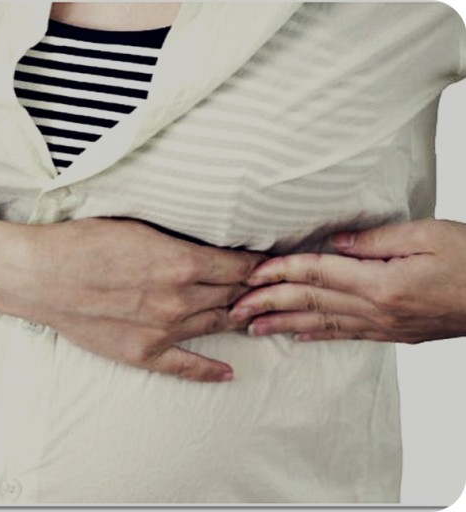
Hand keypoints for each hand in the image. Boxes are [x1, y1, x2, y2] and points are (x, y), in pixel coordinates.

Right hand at [0, 217, 264, 381]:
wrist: (38, 275)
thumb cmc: (82, 242)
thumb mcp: (138, 226)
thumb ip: (180, 241)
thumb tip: (210, 247)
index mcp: (182, 263)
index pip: (241, 268)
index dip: (259, 264)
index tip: (268, 262)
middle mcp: (180, 301)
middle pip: (233, 296)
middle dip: (252, 289)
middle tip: (265, 286)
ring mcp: (163, 332)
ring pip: (215, 325)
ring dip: (235, 317)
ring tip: (250, 313)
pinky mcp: (143, 353)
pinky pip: (186, 367)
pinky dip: (211, 370)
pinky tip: (229, 371)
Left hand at [229, 219, 465, 342]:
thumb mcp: (429, 235)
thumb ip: (376, 239)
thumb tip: (336, 240)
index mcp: (382, 284)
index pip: (317, 275)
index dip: (280, 273)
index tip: (250, 274)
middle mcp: (377, 310)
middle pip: (310, 303)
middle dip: (267, 304)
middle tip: (233, 309)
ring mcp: (385, 327)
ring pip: (321, 325)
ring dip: (283, 325)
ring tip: (251, 328)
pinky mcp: (395, 334)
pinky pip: (346, 335)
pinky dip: (317, 335)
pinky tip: (297, 337)